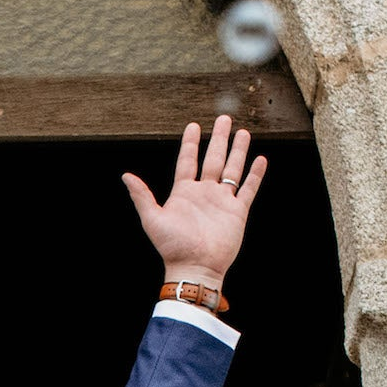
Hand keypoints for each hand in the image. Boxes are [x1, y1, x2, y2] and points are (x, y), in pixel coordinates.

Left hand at [123, 116, 267, 284]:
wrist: (195, 267)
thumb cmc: (172, 247)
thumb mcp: (152, 219)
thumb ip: (142, 196)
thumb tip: (126, 176)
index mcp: (183, 192)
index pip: (187, 160)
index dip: (190, 143)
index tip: (194, 125)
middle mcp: (204, 193)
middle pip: (213, 158)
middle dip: (219, 138)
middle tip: (224, 118)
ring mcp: (221, 201)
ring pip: (232, 169)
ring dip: (238, 151)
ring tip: (243, 132)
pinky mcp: (236, 212)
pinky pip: (247, 189)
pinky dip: (254, 175)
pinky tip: (260, 160)